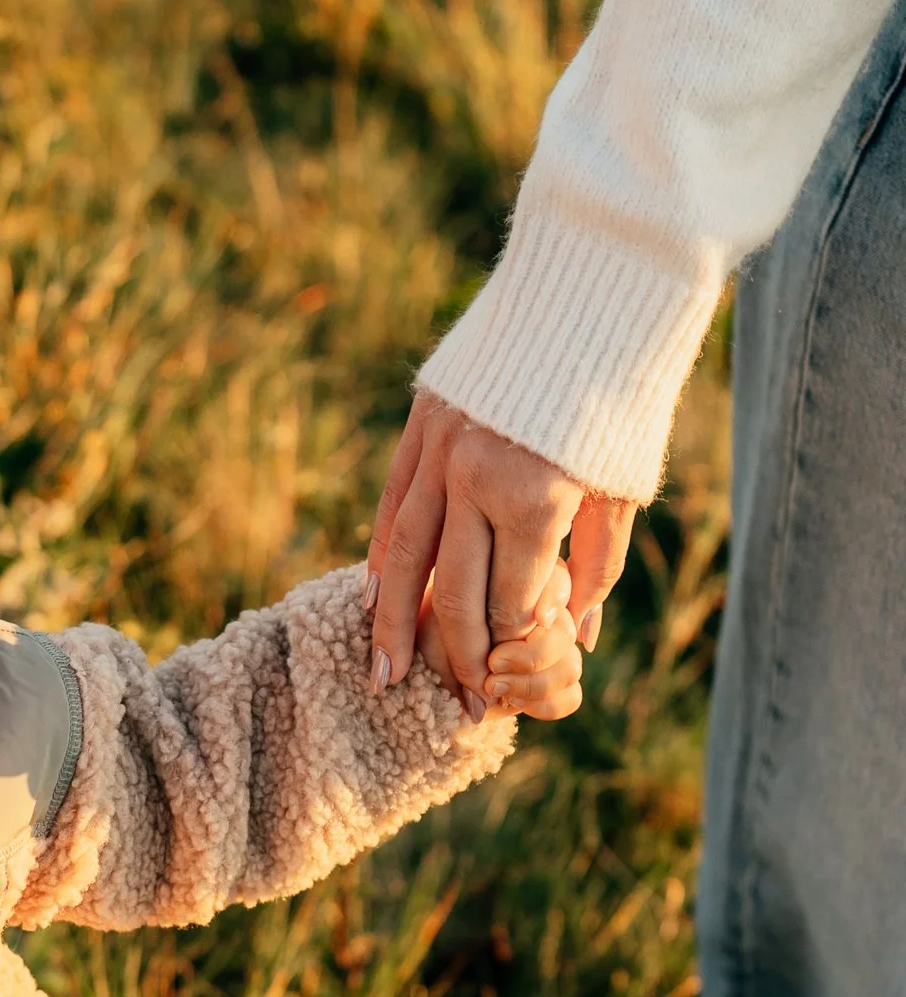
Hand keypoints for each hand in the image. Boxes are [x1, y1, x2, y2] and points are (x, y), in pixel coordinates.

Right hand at [367, 392, 633, 701]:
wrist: (595, 291)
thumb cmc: (624, 398)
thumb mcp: (623, 488)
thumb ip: (596, 565)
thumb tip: (577, 635)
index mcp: (534, 501)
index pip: (511, 601)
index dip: (514, 647)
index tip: (514, 680)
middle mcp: (475, 481)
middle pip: (455, 592)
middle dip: (456, 657)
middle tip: (456, 706)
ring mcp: (440, 453)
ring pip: (403, 557)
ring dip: (391, 624)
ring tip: (380, 675)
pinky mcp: (421, 427)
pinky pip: (393, 506)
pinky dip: (380, 556)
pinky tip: (372, 596)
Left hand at [414, 560, 583, 722]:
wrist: (432, 674)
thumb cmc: (430, 638)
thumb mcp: (431, 626)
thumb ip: (457, 633)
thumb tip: (493, 668)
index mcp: (524, 579)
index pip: (556, 582)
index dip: (552, 601)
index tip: (535, 622)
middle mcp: (549, 609)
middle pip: (566, 630)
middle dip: (532, 656)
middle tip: (495, 664)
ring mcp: (558, 646)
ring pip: (571, 664)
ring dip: (534, 684)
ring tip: (495, 687)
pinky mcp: (558, 680)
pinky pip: (571, 696)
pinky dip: (544, 704)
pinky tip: (512, 701)